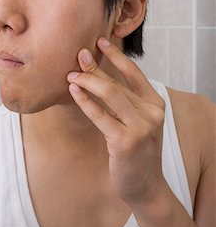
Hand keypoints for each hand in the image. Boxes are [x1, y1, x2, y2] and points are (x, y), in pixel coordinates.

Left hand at [67, 37, 166, 207]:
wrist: (145, 185)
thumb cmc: (136, 149)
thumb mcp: (134, 120)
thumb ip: (122, 99)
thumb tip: (95, 73)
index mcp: (156, 103)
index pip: (134, 72)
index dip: (116, 55)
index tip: (100, 41)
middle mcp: (151, 112)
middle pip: (118, 82)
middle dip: (95, 67)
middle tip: (78, 54)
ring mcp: (140, 127)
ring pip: (110, 94)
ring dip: (88, 81)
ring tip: (71, 75)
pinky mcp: (125, 142)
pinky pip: (100, 115)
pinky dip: (85, 101)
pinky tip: (73, 91)